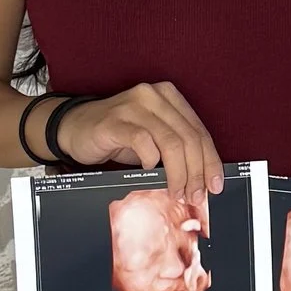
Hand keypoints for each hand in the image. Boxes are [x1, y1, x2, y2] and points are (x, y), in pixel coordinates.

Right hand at [52, 82, 222, 198]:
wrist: (76, 128)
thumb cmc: (118, 135)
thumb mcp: (153, 140)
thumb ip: (176, 150)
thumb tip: (202, 180)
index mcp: (169, 97)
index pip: (199, 131)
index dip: (210, 161)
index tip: (214, 184)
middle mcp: (154, 95)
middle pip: (188, 137)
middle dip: (196, 171)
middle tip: (195, 195)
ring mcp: (134, 105)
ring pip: (170, 142)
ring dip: (178, 173)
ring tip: (177, 192)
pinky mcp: (115, 120)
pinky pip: (142, 141)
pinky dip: (150, 160)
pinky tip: (149, 170)